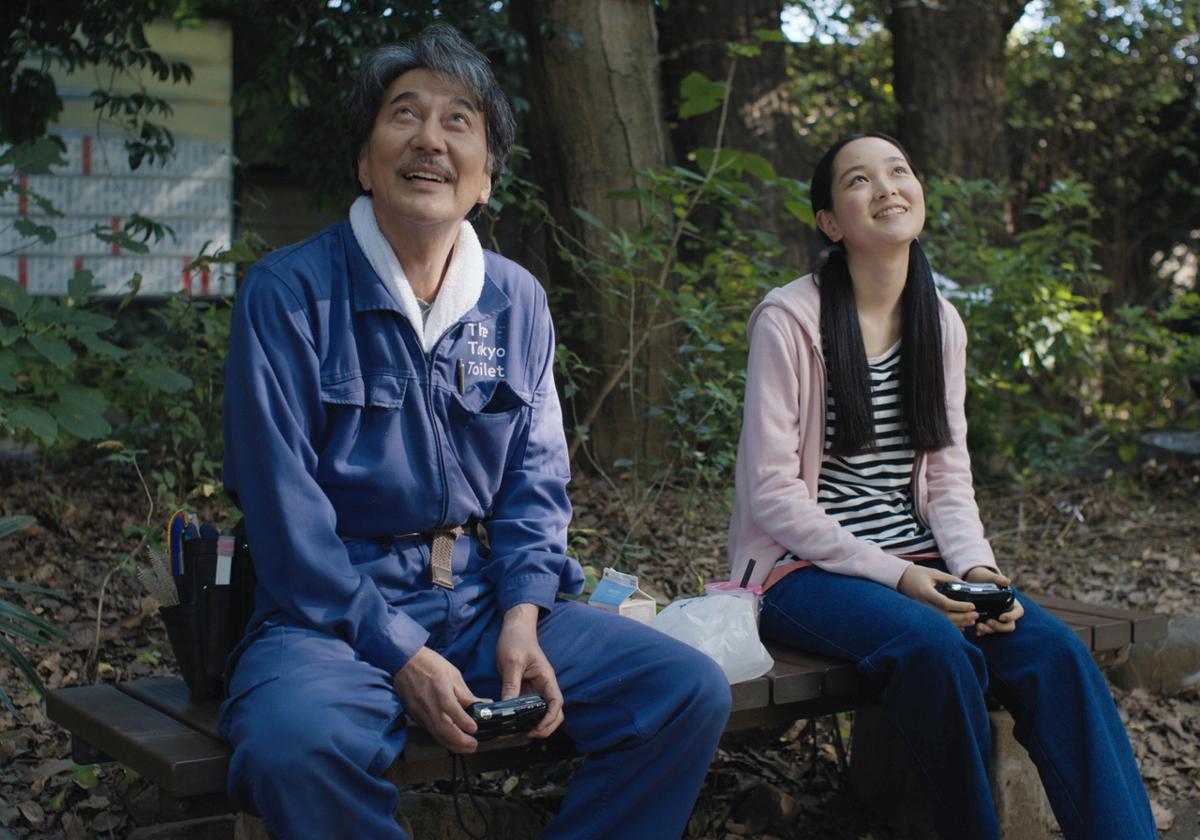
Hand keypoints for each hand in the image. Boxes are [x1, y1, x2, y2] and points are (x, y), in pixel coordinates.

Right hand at [392, 647, 485, 753]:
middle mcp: (427, 703)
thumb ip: (465, 694)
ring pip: (435, 733)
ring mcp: (418, 710)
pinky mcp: (414, 715)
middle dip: (459, 741)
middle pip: (442, 728)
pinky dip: (441, 738)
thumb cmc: (429, 664)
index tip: (475, 729)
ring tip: (465, 747)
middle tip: (473, 745)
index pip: (451, 709)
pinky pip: (429, 730)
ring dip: (451, 744)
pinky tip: (451, 740)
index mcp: (439, 689)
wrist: (403, 661)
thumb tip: (481, 705)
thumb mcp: (453, 674)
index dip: (464, 722)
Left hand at [495, 604, 563, 738]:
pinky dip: (523, 718)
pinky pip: (527, 708)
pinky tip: (511, 723)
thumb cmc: (517, 640)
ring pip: (541, 712)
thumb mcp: (512, 662)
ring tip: (517, 732)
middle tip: (528, 734)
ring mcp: (535, 688)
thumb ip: (511, 685)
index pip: (556, 702)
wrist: (514, 628)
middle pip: (554, 712)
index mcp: (546, 678)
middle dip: (545, 726)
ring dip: (534, 724)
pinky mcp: (525, 689)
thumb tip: (507, 708)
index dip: (550, 718)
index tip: (537, 728)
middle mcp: (544, 686)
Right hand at [897, 564, 977, 628]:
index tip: (972, 605)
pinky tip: (961, 626)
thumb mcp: (933, 573)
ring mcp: (922, 611)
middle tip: (975, 615)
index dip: (960, 606)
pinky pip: (938, 623)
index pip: (945, 603)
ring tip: (971, 621)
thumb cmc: (916, 574)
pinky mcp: (922, 614)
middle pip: (945, 616)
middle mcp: (923, 604)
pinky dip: (950, 626)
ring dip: (958, 623)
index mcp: (926, 592)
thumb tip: (966, 585)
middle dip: (962, 617)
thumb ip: (949, 579)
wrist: (899, 579)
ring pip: (942, 622)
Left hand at [964, 566, 1022, 634]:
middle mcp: (1006, 612)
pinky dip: (982, 632)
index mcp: (1011, 602)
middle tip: (988, 622)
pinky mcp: (987, 622)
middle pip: (1009, 625)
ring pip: (997, 629)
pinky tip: (975, 632)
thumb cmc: (984, 578)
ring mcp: (997, 618)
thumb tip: (1007, 581)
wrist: (972, 581)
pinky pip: (987, 631)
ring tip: (978, 627)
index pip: (1018, 612)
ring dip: (989, 630)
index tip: (1001, 617)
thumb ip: (998, 578)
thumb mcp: (990, 577)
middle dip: (999, 627)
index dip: (1012, 616)